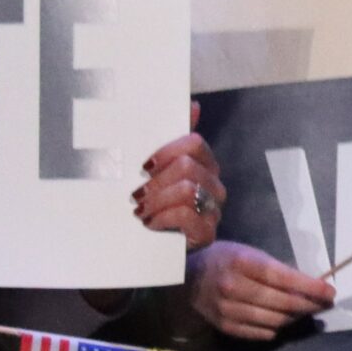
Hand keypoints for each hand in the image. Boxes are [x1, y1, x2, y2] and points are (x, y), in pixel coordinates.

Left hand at [136, 105, 225, 251]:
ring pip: (187, 190)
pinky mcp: (208, 233)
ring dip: (157, 200)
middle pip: (188, 166)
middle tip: (138, 194)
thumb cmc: (152, 203)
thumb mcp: (156, 169)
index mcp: (203, 165)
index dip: (166, 151)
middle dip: (157, 181)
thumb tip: (192, 104)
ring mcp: (213, 209)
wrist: (149, 245)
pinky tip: (150, 223)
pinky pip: (188, 216)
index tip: (144, 165)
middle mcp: (213, 185)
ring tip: (140, 210)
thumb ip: (171, 137)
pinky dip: (163, 218)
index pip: (194, 144)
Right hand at [189, 242, 333, 340]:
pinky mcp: (224, 326)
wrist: (186, 278)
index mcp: (241, 263)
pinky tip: (283, 319)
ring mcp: (227, 309)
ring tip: (306, 310)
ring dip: (296, 317)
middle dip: (310, 304)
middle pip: (282, 302)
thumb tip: (309, 285)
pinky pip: (261, 333)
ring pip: (274, 320)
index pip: (283, 278)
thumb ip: (276, 269)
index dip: (310, 287)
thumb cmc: (225, 260)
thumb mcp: (249, 254)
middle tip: (325, 304)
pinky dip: (277, 328)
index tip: (330, 292)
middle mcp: (233, 287)